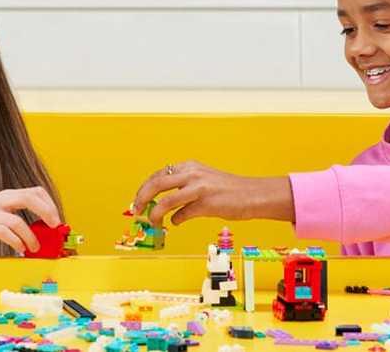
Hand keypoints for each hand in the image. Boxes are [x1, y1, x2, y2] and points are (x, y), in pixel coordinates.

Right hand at [0, 186, 60, 252]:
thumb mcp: (6, 210)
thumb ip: (24, 214)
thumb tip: (49, 228)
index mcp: (11, 195)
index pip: (35, 191)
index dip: (49, 204)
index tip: (56, 219)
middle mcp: (2, 200)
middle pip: (27, 198)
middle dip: (45, 211)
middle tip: (53, 225)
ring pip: (16, 221)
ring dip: (30, 236)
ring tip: (35, 247)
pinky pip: (2, 233)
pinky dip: (15, 241)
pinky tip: (20, 247)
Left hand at [133, 160, 294, 226]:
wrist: (252, 195)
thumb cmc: (227, 190)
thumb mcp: (202, 179)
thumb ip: (182, 185)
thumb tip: (161, 201)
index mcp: (189, 166)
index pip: (158, 175)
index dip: (144, 188)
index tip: (138, 200)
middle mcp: (192, 174)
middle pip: (156, 184)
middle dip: (142, 199)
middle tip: (137, 211)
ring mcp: (199, 188)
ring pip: (166, 201)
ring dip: (155, 214)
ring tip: (153, 222)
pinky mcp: (207, 204)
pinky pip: (182, 215)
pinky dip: (176, 220)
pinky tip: (177, 222)